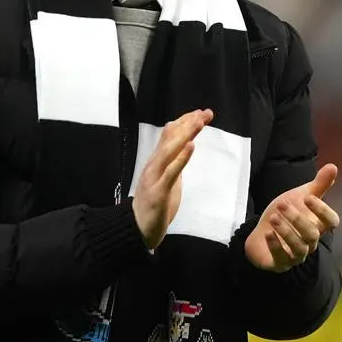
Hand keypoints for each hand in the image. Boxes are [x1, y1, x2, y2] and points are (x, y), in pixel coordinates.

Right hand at [132, 109, 212, 248]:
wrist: (137, 228)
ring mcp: (155, 177)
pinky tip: (191, 146)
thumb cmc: (154, 204)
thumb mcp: (167, 178)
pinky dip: (181, 158)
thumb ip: (174, 162)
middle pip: (169, 138)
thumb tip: (185, 146)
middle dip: (187, 123)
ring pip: (169, 150)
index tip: (201, 113)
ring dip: (184, 134)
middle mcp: (154, 165)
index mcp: (156, 162)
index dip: (184, 122)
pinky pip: (171, 172)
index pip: (169, 135)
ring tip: (198, 122)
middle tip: (204, 112)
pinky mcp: (159, 191)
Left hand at [244, 163, 339, 272]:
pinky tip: (268, 234)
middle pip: (312, 234)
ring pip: (299, 248)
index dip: (322, 211)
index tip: (308, 198)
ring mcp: (296, 255)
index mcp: (318, 226)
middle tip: (282, 205)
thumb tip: (333, 166)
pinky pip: (282, 259)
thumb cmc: (285, 215)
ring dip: (287, 232)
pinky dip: (276, 246)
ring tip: (274, 218)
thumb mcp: (299, 197)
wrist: (260, 233)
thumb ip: (317, 185)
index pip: (331, 222)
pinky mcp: (280, 264)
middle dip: (297, 219)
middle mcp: (310, 243)